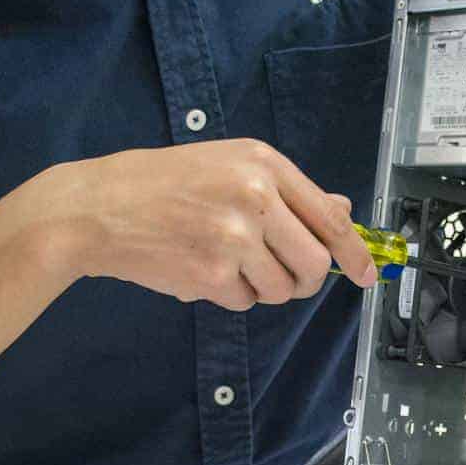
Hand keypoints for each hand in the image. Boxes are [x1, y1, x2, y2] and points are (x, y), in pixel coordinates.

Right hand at [41, 140, 377, 310]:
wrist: (98, 207)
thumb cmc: (162, 185)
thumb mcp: (229, 167)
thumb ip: (288, 192)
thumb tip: (342, 210)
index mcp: (263, 164)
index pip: (329, 218)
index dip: (355, 253)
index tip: (367, 274)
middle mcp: (255, 195)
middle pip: (314, 263)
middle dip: (303, 280)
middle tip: (280, 277)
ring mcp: (234, 236)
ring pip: (281, 288)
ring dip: (260, 287)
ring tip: (224, 261)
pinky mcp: (212, 272)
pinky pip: (245, 301)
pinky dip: (228, 294)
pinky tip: (199, 267)